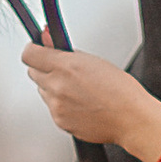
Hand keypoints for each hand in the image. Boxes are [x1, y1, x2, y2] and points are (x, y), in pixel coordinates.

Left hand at [21, 40, 160, 161]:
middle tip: (62, 71)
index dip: (34, 50)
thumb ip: (65, 51)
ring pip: (42, 91)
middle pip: (32, 72)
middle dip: (44, 69)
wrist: (131, 119)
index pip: (29, 54)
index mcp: (65, 67)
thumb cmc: (121, 91)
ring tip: (77, 90)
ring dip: (53, 88)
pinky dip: (61, 105)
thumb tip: (47, 40)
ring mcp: (57, 106)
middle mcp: (57, 86)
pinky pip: (52, 108)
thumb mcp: (94, 61)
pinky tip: (80, 104)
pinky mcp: (59, 121)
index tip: (38, 50)